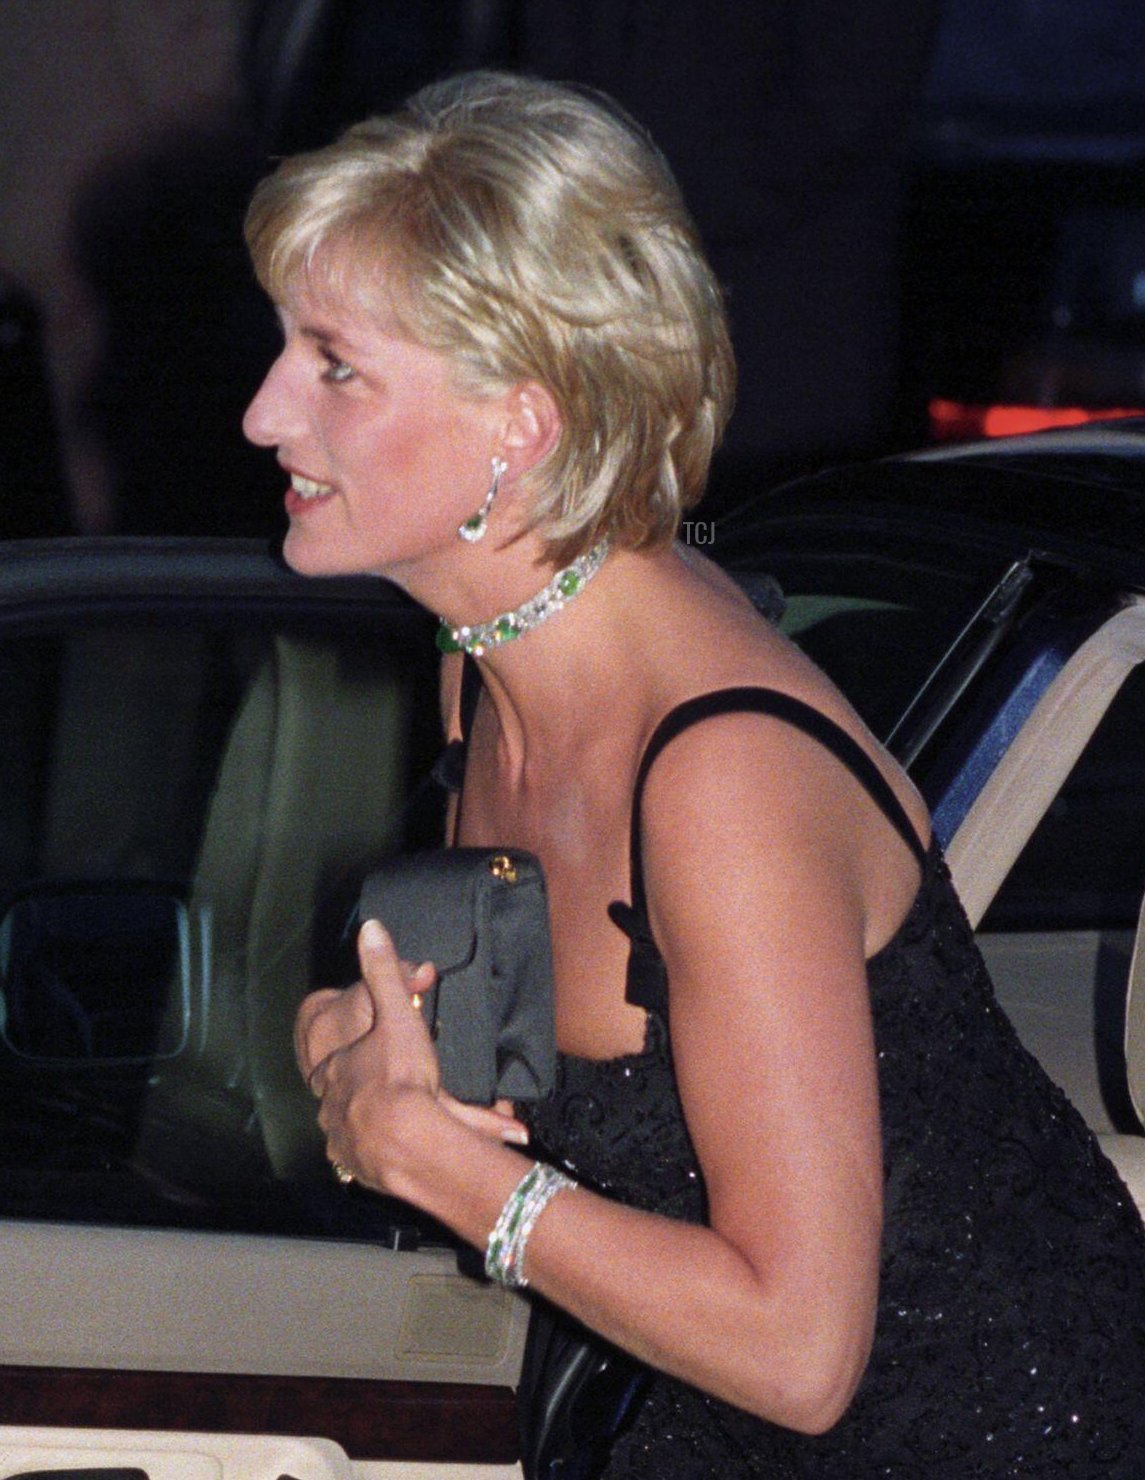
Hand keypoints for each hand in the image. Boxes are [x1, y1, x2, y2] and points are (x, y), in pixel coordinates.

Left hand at [306, 920, 528, 1189]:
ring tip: (401, 1124)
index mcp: (336, 1070)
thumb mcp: (398, 1015)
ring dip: (373, 1125)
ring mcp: (341, 1142)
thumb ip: (384, 972)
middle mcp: (330, 1107)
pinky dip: (382, 1153)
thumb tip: (372, 929)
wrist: (406, 1143)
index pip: (333, 1060)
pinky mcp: (358, 1170)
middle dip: (365, 1094)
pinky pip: (367, 1159)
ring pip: (352, 1129)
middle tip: (391, 1093)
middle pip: (342, 1097)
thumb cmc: (400, 1078)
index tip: (369, 1054)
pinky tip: (403, 1151)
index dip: (351, 1055)